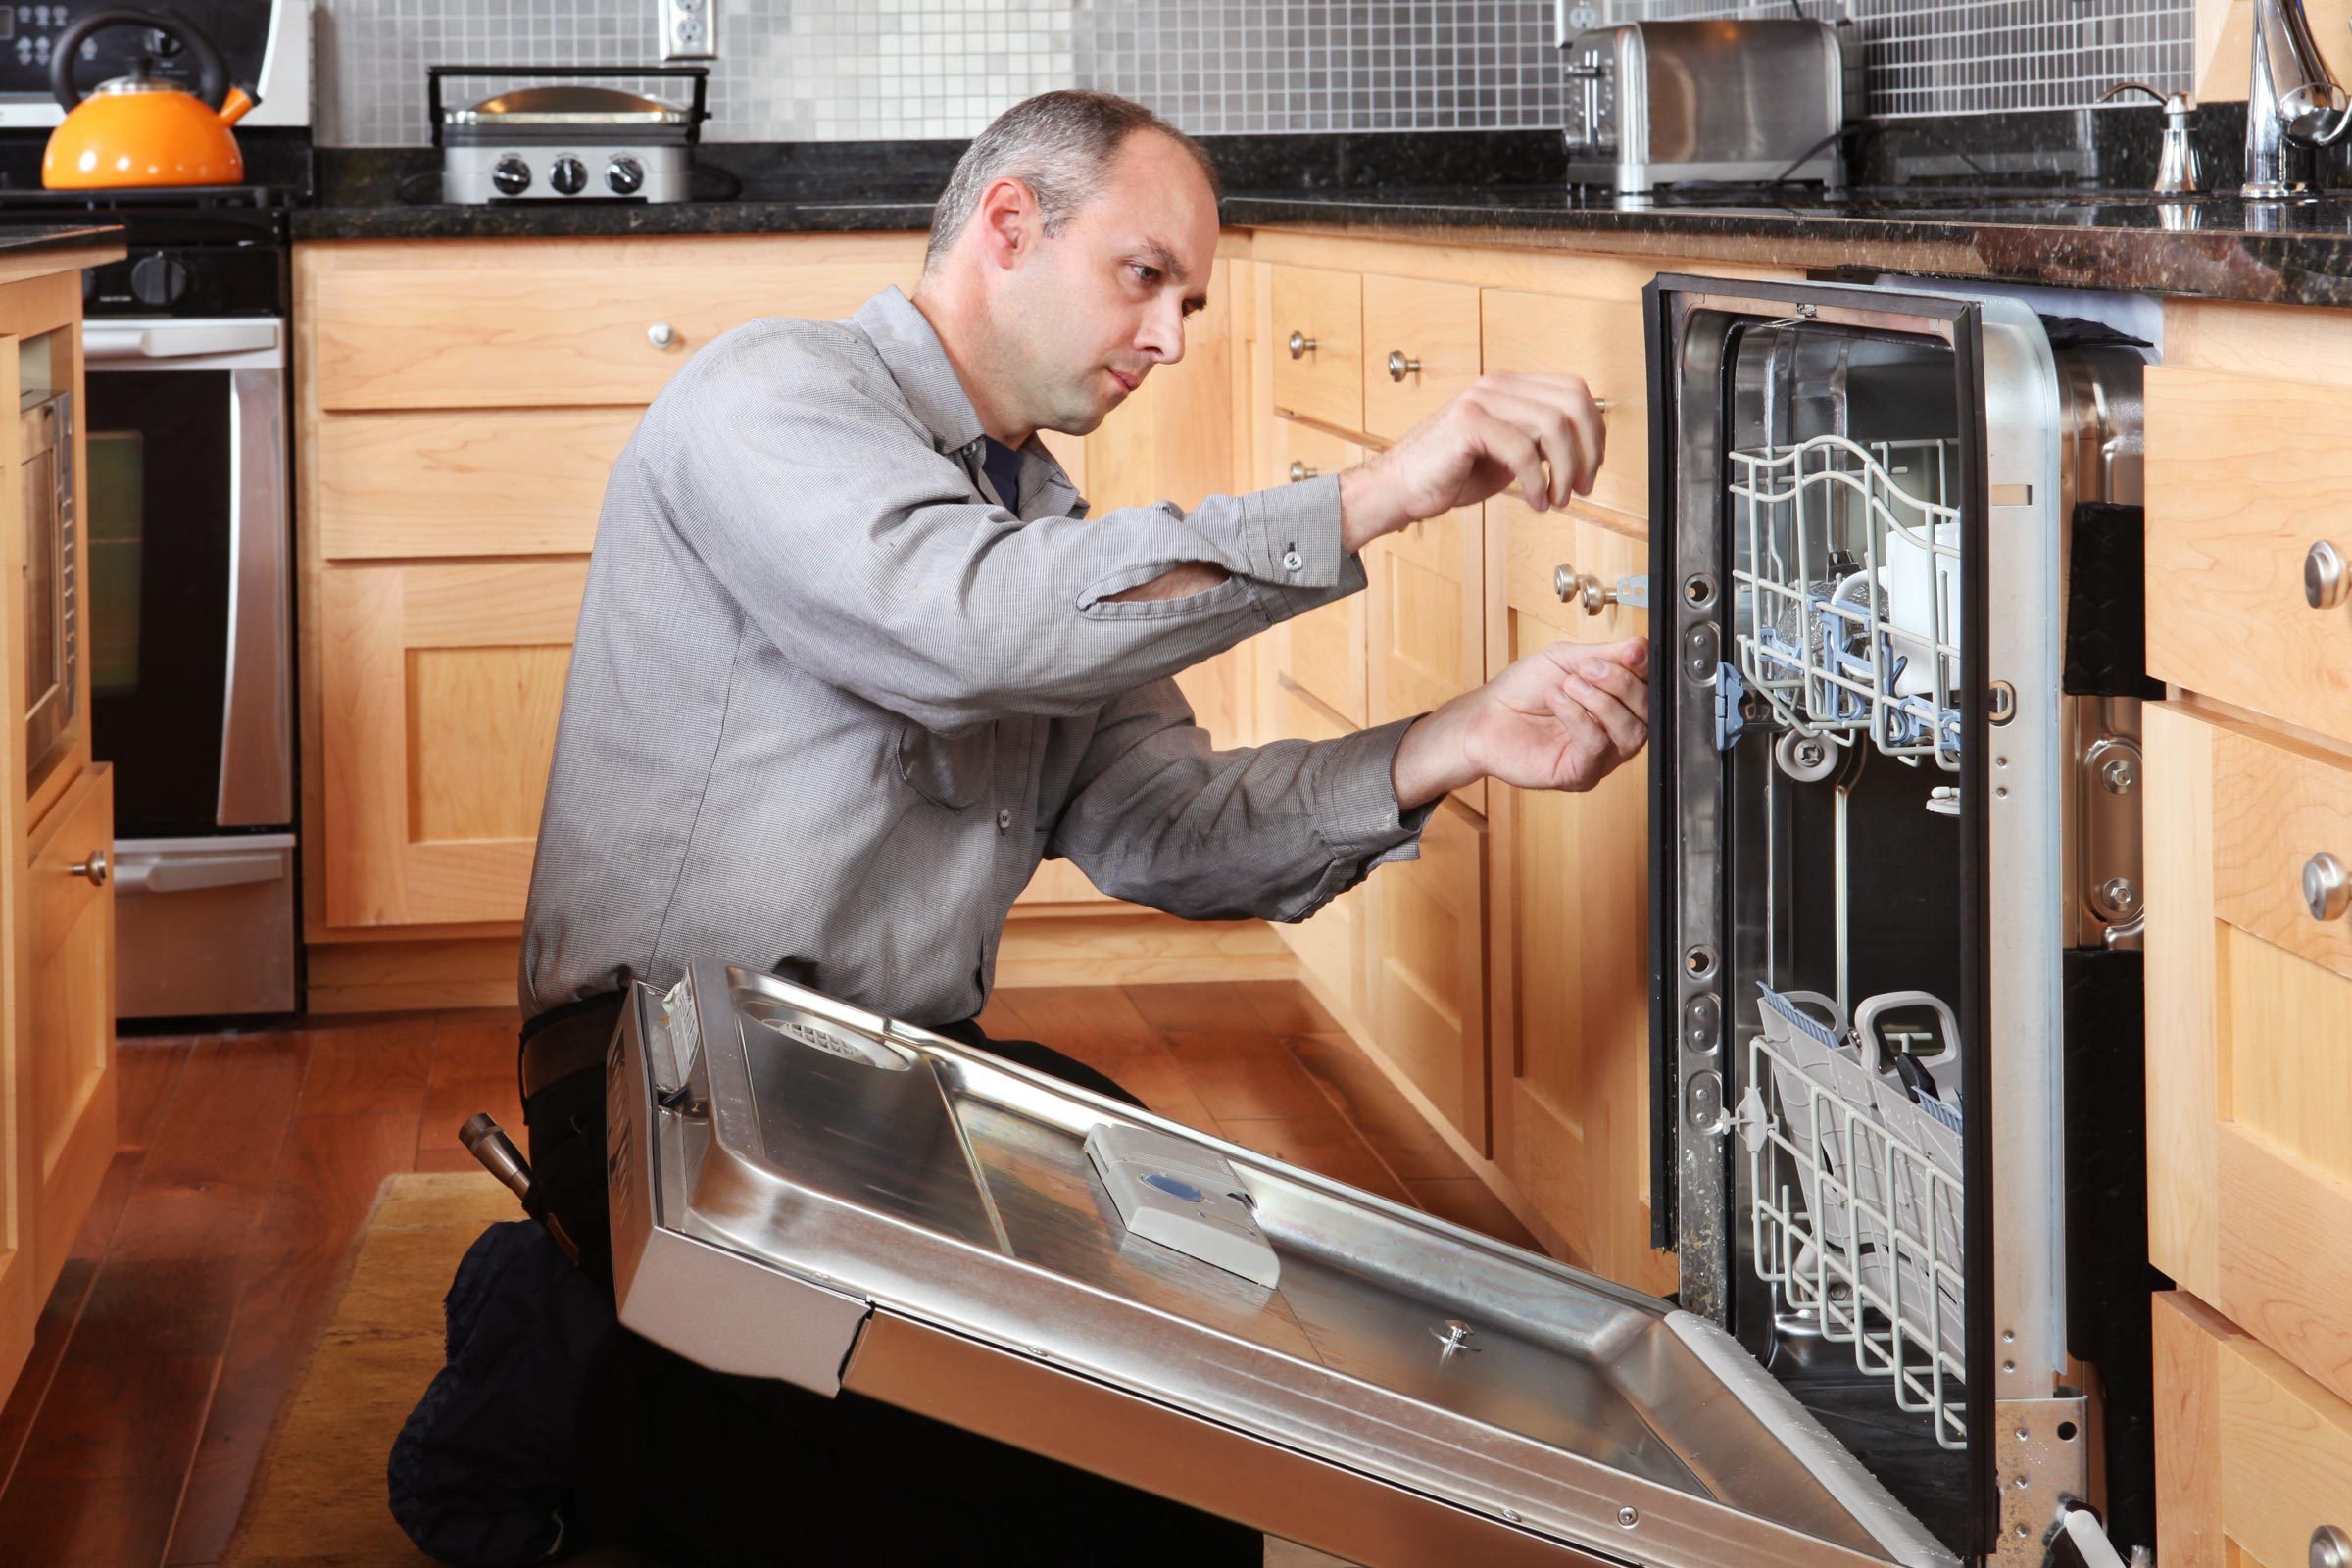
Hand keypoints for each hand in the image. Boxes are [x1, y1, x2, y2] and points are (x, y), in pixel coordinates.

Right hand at [1336, 372, 1606, 552]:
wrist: (1399, 489)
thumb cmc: (1449, 474)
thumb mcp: (1508, 454)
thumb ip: (1540, 442)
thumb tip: (1583, 449)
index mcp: (1508, 387)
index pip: (1573, 391)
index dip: (1594, 430)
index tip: (1592, 466)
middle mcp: (1496, 386)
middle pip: (1571, 402)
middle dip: (1588, 449)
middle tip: (1582, 486)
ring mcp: (1481, 400)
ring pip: (1553, 425)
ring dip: (1565, 469)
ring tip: (1558, 498)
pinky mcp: (1467, 424)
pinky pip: (1522, 450)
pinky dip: (1538, 483)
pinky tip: (1535, 502)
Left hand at [1390, 636, 1648, 808]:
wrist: (1486, 716)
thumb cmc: (1523, 690)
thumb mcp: (1567, 659)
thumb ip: (1606, 653)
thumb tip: (1641, 646)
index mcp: (1617, 701)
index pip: (1651, 687)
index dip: (1644, 669)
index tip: (1630, 653)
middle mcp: (1615, 731)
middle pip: (1648, 711)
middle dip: (1622, 683)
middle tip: (1588, 669)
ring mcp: (1602, 755)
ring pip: (1630, 732)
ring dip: (1600, 701)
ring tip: (1569, 685)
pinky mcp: (1581, 773)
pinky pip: (1598, 747)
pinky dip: (1578, 718)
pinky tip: (1558, 701)